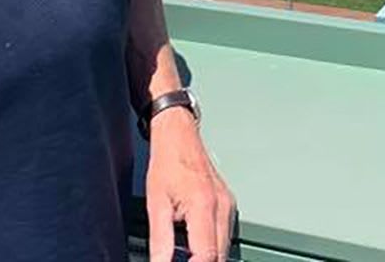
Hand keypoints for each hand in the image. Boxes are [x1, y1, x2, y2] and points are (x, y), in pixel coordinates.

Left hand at [144, 108, 234, 261]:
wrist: (179, 135)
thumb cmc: (168, 162)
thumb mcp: (156, 204)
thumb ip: (160, 240)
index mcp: (204, 205)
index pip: (207, 254)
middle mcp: (222, 206)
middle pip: (221, 255)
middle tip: (182, 260)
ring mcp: (229, 205)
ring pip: (225, 247)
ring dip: (207, 256)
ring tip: (185, 254)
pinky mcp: (228, 204)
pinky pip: (225, 235)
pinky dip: (211, 245)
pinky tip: (194, 244)